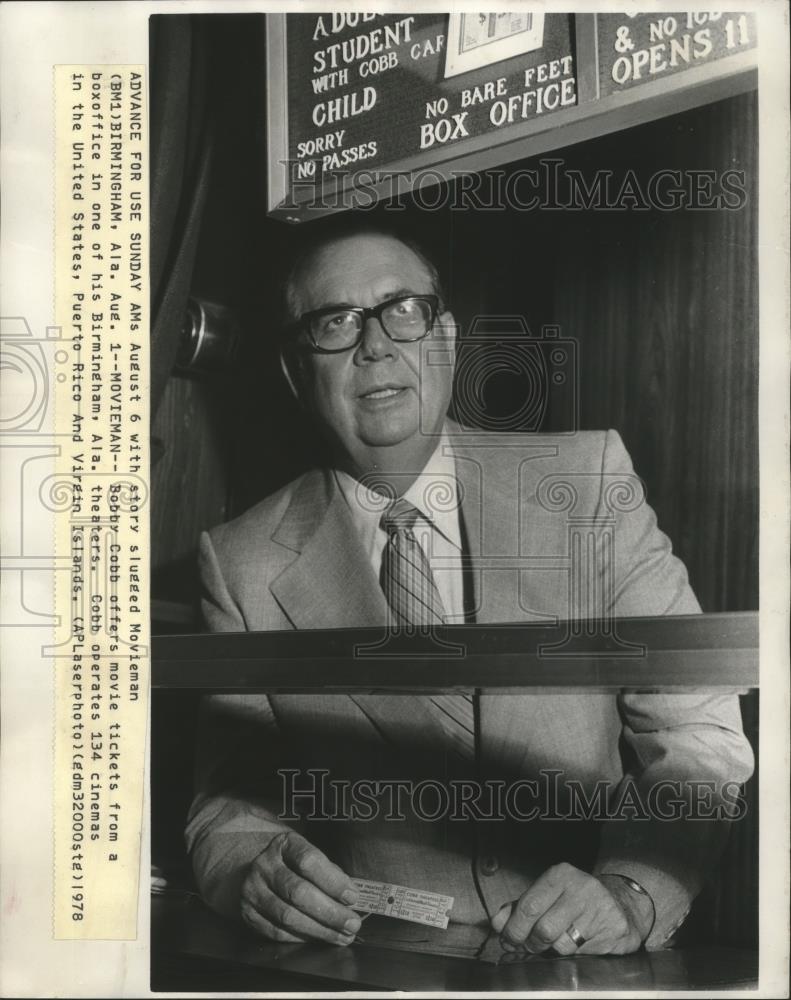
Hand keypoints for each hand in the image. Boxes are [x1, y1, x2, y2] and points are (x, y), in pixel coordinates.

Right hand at [240, 831, 360, 944]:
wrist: (253, 868)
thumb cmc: (292, 864)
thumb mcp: (309, 856)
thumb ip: (329, 874)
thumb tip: (350, 898)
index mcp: (284, 844)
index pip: (308, 861)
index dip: (332, 881)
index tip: (353, 897)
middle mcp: (265, 865)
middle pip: (298, 892)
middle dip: (330, 912)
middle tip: (352, 924)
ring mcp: (252, 890)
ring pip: (288, 916)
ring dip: (319, 930)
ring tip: (341, 936)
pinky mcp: (248, 913)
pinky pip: (276, 932)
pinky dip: (301, 938)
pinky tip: (319, 938)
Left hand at [491, 864, 652, 955]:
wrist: (619, 903)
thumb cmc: (576, 900)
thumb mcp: (547, 894)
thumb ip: (520, 907)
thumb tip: (498, 921)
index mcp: (560, 875)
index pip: (529, 906)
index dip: (514, 928)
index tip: (507, 938)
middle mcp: (581, 888)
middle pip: (544, 929)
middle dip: (531, 944)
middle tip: (528, 946)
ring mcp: (600, 909)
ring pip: (562, 945)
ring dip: (552, 951)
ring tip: (555, 942)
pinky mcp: (614, 930)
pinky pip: (582, 954)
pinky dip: (573, 955)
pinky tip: (577, 944)